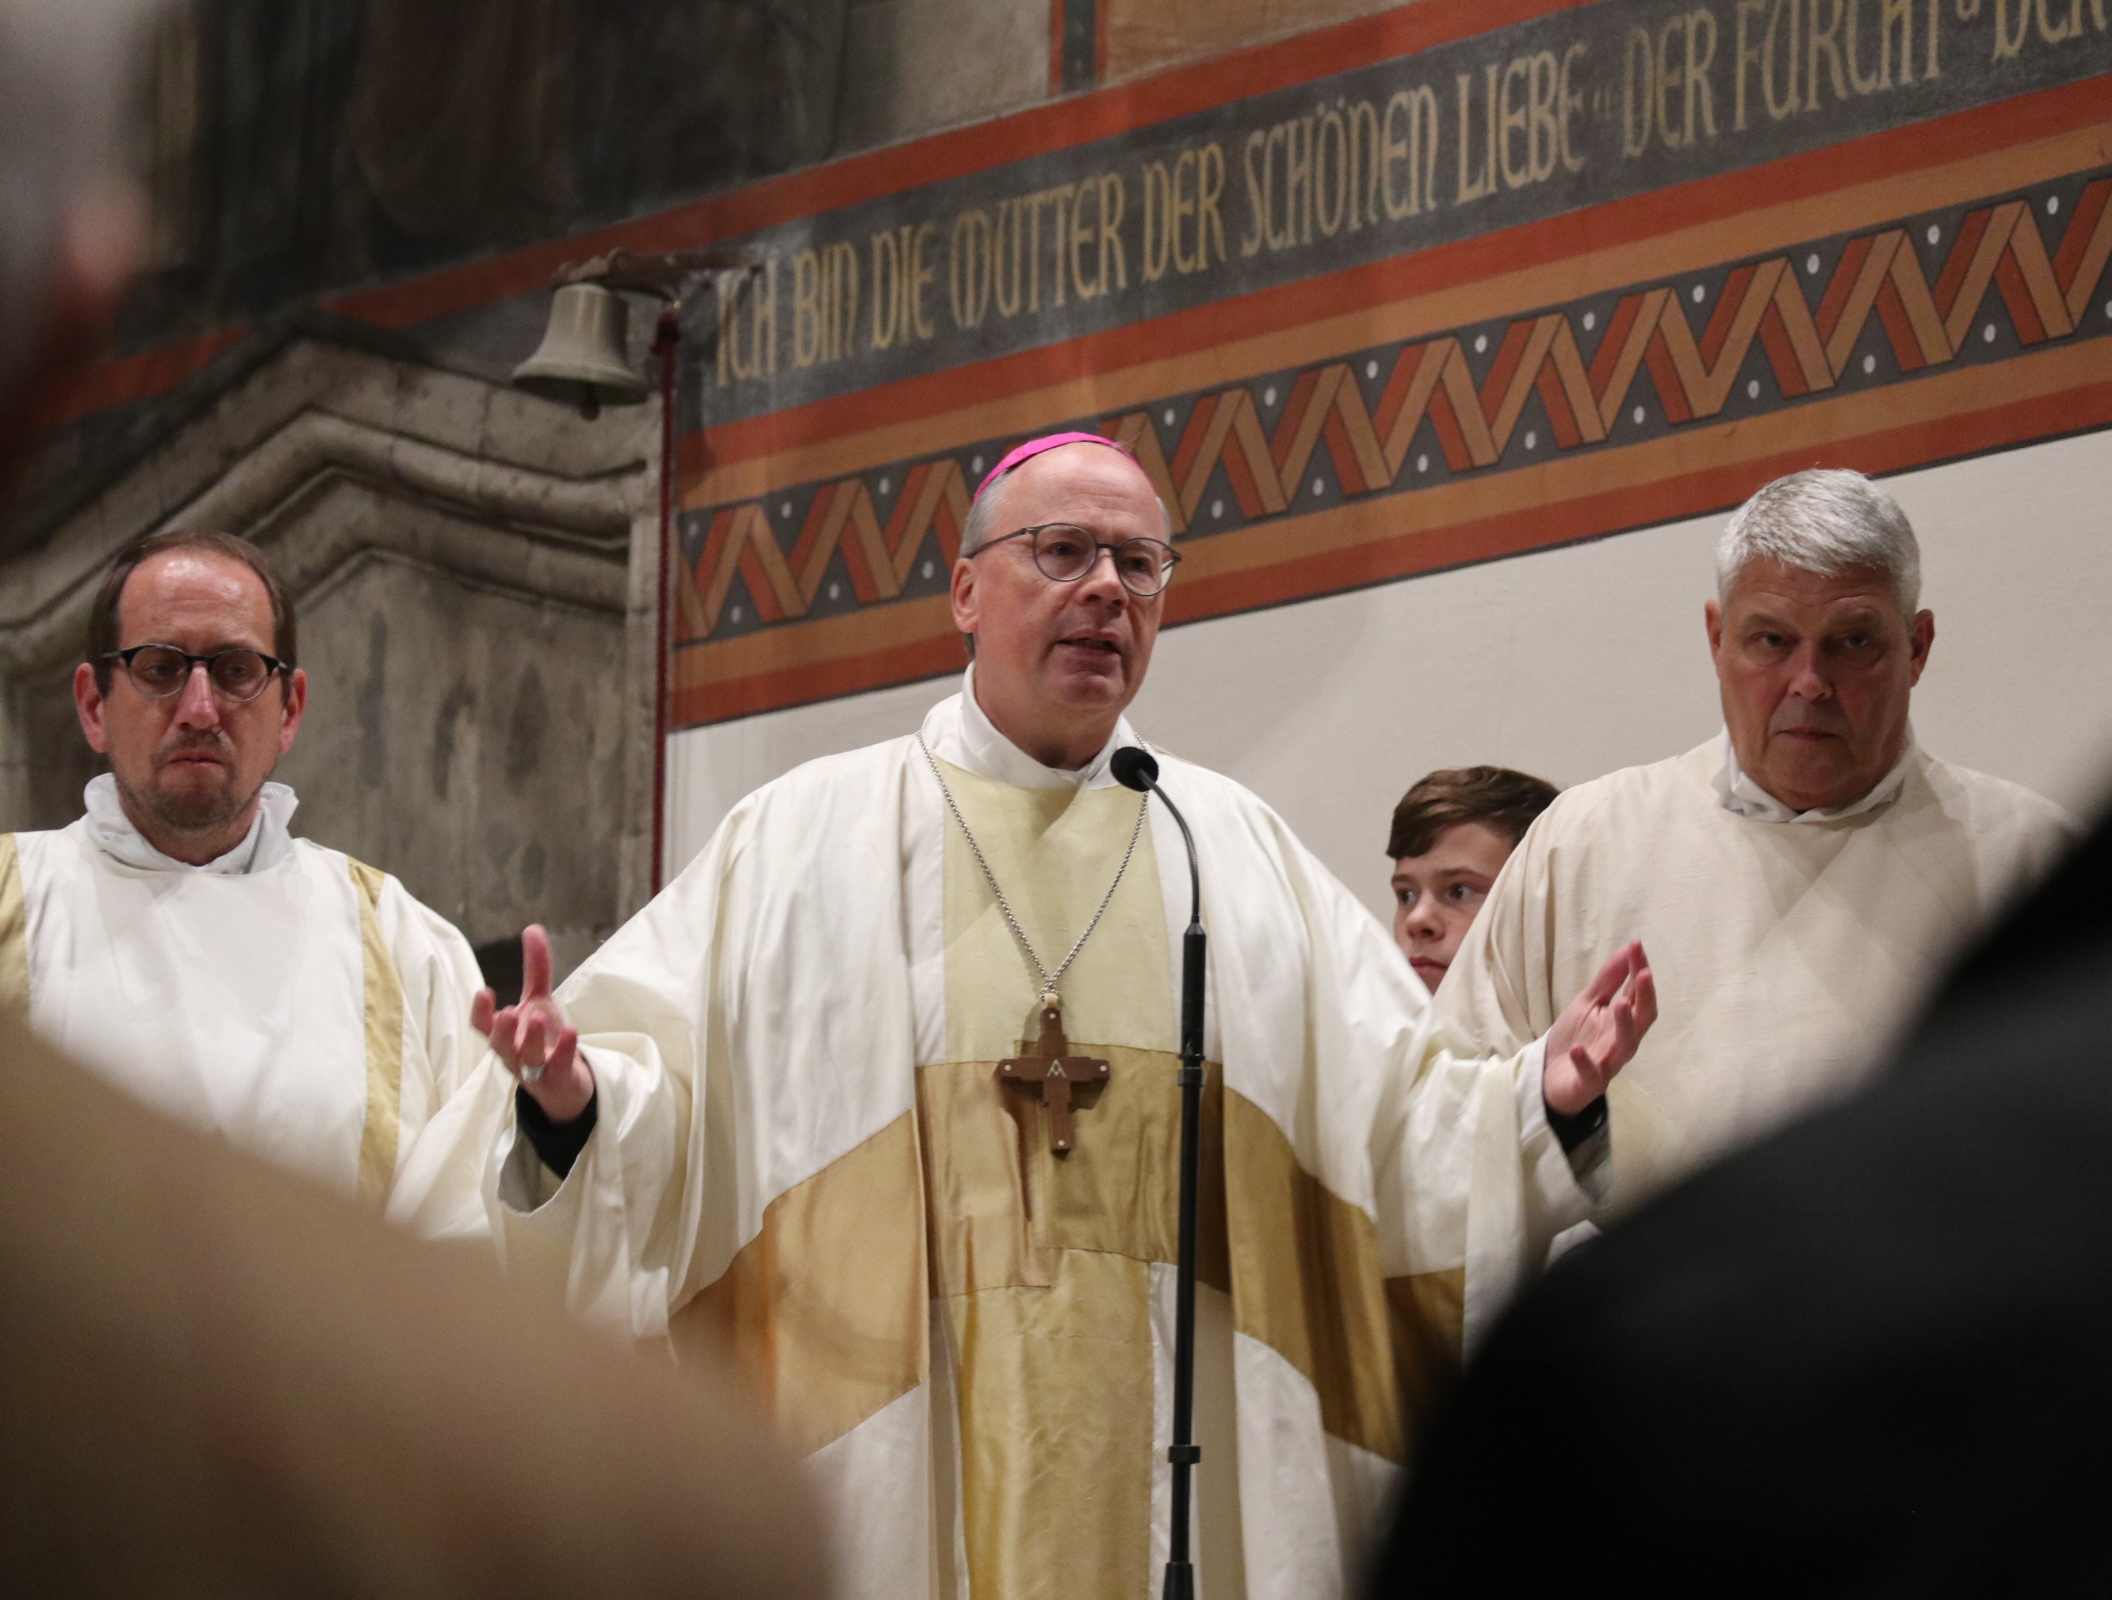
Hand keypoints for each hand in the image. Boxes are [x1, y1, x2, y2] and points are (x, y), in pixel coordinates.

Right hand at [472, 924, 593, 1123]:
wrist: (564, 1081)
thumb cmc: (544, 1038)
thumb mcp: (540, 1001)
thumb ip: (536, 969)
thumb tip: (532, 928)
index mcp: (504, 1035)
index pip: (483, 1026)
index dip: (480, 1011)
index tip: (483, 991)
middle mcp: (514, 1054)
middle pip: (500, 1047)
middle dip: (502, 1031)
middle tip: (507, 1012)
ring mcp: (536, 1070)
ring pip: (528, 1060)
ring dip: (532, 1040)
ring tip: (538, 1017)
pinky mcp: (559, 1078)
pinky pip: (560, 1067)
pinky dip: (565, 1050)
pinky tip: (572, 1030)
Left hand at [1541, 940, 1655, 1115]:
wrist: (1551, 1076)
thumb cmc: (1576, 1038)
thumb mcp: (1589, 1003)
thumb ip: (1609, 980)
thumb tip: (1629, 948)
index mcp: (1622, 1021)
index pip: (1637, 994)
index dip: (1639, 971)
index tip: (1637, 946)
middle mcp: (1621, 1041)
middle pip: (1642, 1020)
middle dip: (1645, 997)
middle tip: (1644, 973)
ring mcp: (1608, 1063)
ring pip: (1625, 1047)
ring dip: (1624, 1025)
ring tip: (1620, 1004)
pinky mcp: (1590, 1083)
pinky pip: (1592, 1074)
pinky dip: (1585, 1062)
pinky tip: (1577, 1050)